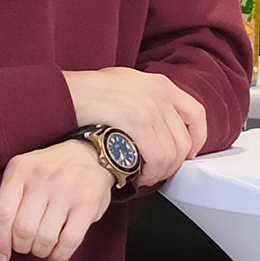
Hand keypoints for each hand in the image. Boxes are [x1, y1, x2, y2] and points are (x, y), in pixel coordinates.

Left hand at [0, 139, 116, 260]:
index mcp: (20, 169)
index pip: (2, 213)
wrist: (89, 155)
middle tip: (26, 247)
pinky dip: (59, 256)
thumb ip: (7, 208)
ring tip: (42, 248)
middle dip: (22, 246)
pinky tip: (55, 257)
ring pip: (45, 238)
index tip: (1, 257)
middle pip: (23, 229)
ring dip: (40, 251)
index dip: (0, 241)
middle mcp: (42, 177)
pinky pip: (69, 241)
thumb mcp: (23, 178)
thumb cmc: (49, 172)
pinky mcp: (87, 204)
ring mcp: (66, 190)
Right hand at [64, 64, 205, 183]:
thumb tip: (162, 127)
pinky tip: (136, 175)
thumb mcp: (125, 86)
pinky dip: (150, 172)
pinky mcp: (137, 119)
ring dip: (159, 173)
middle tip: (156, 175)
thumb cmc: (86, 95)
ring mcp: (149, 105)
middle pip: (184, 140)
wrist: (62, 94)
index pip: (196, 114)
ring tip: (143, 177)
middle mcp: (159, 92)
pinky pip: (157, 156)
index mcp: (160, 83)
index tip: (187, 156)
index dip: (197, 140)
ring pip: (172, 153)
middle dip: (173, 165)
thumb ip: (147, 101)